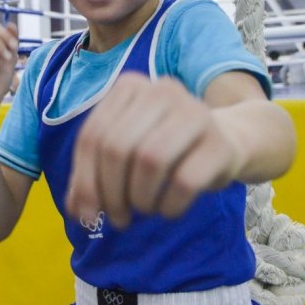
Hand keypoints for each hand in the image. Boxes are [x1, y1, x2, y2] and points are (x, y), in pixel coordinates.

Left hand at [65, 74, 242, 228]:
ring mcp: (195, 111)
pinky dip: (169, 206)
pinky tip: (168, 211)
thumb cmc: (166, 150)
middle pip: (118, 148)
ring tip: (144, 210)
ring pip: (150, 161)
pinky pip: (184, 181)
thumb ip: (93, 178)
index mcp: (130, 86)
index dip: (85, 182)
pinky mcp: (220, 142)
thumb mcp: (125, 155)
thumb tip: (77, 211)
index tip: (88, 215)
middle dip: (112, 193)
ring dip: (140, 199)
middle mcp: (161, 90)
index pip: (92, 136)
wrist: (227, 142)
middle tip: (118, 218)